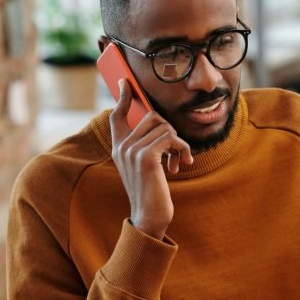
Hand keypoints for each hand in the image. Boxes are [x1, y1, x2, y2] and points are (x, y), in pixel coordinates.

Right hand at [110, 79, 192, 238]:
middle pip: (151, 116)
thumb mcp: (145, 167)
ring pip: (164, 127)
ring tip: (180, 161)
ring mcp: (132, 151)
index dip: (123, 97)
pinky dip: (182, 150)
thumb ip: (146, 146)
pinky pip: (170, 138)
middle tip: (177, 152)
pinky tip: (182, 164)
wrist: (150, 217)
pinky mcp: (146, 157)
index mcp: (119, 148)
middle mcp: (122, 147)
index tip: (125, 82)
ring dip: (179, 143)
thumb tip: (159, 125)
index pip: (116, 115)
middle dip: (170, 131)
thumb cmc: (151, 192)